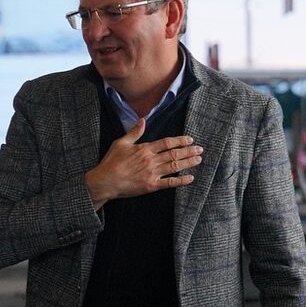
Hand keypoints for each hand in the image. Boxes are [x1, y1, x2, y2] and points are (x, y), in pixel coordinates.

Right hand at [84, 118, 201, 210]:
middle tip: (200, 149)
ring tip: (198, 160)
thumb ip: (134, 132)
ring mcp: (152, 173)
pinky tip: (190, 178)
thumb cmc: (112, 162)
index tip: (189, 140)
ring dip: (188, 163)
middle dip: (188, 151)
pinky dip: (181, 181)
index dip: (180, 141)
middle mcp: (151, 160)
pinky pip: (169, 183)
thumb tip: (143, 120)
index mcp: (145, 149)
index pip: (167, 143)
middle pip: (174, 154)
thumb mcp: (121, 143)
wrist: (106, 181)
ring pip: (174, 167)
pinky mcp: (151, 186)